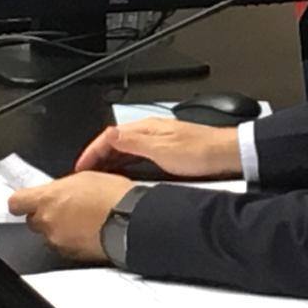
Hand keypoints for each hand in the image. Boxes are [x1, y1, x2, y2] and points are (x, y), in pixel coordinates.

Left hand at [8, 172, 132, 261]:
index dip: (22, 201)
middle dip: (46, 214)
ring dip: (59, 228)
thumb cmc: (113, 196)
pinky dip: (72, 239)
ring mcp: (58, 240)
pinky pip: (64, 246)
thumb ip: (60, 188)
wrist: (131, 220)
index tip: (27, 200)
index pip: (15, 202)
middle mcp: (48, 221)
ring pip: (49, 234)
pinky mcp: (71, 254)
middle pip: (33, 220)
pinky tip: (88, 230)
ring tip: (82, 219)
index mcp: (47, 198)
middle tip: (66, 207)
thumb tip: (56, 192)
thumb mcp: (85, 177)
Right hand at [75, 118, 241, 178]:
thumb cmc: (201, 152)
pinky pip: (138, 157)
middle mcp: (151, 132)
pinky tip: (125, 177)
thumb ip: (133, 143)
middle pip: (115, 143)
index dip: (91, 152)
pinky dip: (125, 166)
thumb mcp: (161, 150)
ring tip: (99, 179)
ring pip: (126, 151)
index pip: (108, 136)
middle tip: (85, 176)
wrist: (227, 156)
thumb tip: (108, 135)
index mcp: (146, 128)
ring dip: (111, 163)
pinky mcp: (168, 152)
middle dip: (97, 158)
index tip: (79, 167)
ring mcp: (159, 141)